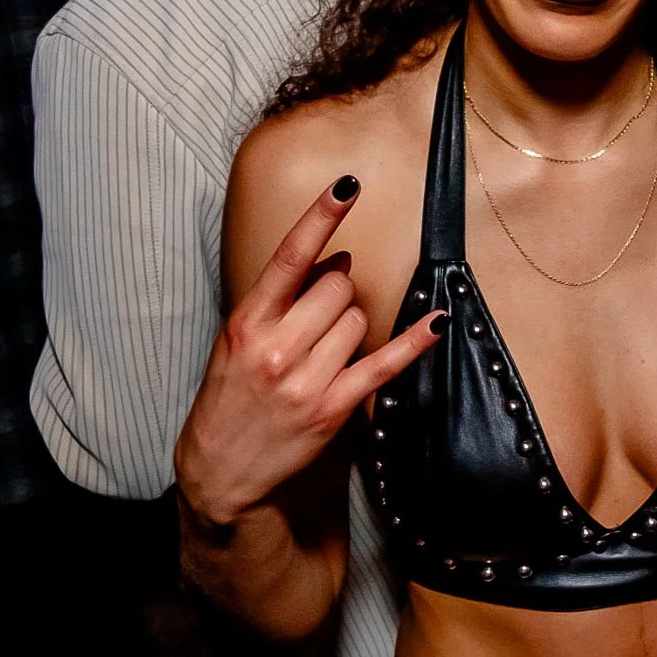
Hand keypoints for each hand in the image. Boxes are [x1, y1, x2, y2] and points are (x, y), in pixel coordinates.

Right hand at [174, 177, 443, 528]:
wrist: (220, 469)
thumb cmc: (229, 395)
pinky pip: (382, 365)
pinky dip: (413, 341)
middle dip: (339, 289)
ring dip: (352, 323)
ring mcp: (305, 381)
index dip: (321, 219)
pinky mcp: (332, 409)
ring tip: (326, 346)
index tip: (347, 186)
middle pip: (336, 288)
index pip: (289, 258)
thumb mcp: (237, 338)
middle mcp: (276, 348)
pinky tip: (436, 320)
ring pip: (357, 320)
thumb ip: (279, 298)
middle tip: (323, 307)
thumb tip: (333, 259)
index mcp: (247, 322)